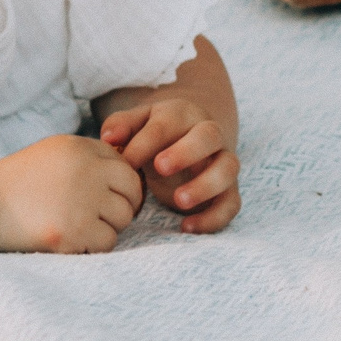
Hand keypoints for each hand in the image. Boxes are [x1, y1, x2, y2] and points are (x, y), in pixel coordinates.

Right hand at [0, 134, 142, 254]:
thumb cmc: (20, 182)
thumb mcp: (54, 152)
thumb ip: (89, 156)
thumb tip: (132, 171)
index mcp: (80, 148)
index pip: (125, 167)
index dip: (121, 185)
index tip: (107, 197)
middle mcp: (85, 171)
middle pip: (132, 191)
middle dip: (123, 205)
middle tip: (101, 216)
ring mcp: (80, 202)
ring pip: (123, 219)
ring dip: (108, 227)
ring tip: (82, 226)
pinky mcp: (72, 232)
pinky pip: (107, 242)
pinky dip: (94, 245)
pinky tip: (74, 240)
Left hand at [99, 99, 240, 233]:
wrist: (188, 141)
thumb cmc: (155, 135)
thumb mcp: (137, 124)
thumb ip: (121, 126)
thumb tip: (108, 138)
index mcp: (182, 114)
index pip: (167, 124)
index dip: (146, 143)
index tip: (127, 163)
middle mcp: (209, 134)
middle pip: (210, 135)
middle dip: (186, 152)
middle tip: (160, 168)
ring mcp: (222, 161)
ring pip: (228, 168)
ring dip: (206, 185)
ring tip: (178, 202)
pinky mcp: (228, 189)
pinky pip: (231, 202)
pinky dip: (214, 217)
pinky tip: (187, 227)